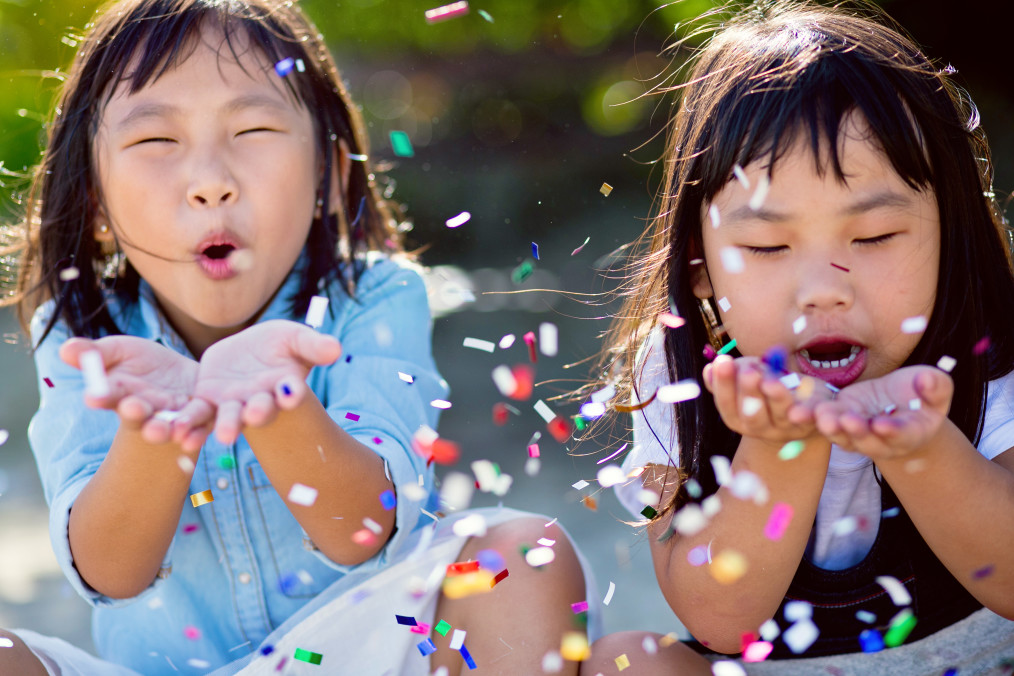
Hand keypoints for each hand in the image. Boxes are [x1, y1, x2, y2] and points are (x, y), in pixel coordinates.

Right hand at [59, 336, 211, 448]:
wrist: (181, 375)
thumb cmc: (140, 363)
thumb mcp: (118, 351)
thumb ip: (94, 353)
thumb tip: (66, 349)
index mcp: (121, 395)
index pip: (109, 396)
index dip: (102, 396)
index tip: (94, 396)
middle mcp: (146, 410)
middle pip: (138, 415)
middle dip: (135, 413)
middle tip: (132, 408)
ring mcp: (173, 416)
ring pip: (167, 426)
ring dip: (162, 429)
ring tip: (159, 431)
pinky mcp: (201, 417)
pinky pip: (199, 426)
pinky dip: (195, 434)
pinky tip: (191, 439)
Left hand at [178, 320, 341, 444]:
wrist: (249, 355)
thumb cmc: (280, 346)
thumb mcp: (296, 339)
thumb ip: (313, 346)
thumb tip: (336, 348)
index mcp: (283, 386)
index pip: (290, 391)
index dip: (292, 393)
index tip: (292, 393)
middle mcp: (260, 400)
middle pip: (260, 409)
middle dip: (257, 412)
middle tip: (254, 416)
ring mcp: (233, 404)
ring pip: (229, 417)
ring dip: (225, 426)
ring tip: (221, 436)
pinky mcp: (207, 402)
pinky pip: (198, 416)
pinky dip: (190, 426)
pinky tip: (180, 435)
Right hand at [703, 354, 829, 444]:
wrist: (797, 414)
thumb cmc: (764, 393)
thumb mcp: (743, 385)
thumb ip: (726, 379)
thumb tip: (710, 369)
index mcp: (739, 419)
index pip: (726, 405)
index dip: (723, 385)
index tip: (720, 362)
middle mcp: (761, 428)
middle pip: (752, 417)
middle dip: (748, 392)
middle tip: (747, 371)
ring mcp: (786, 428)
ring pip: (781, 415)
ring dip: (775, 397)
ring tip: (770, 379)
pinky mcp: (811, 424)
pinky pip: (809, 418)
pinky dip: (804, 413)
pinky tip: (800, 407)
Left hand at [814, 366, 952, 459]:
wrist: (900, 403)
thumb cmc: (921, 395)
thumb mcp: (935, 387)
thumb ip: (936, 387)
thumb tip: (927, 381)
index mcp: (911, 433)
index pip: (902, 435)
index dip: (893, 431)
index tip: (882, 425)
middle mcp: (882, 441)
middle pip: (868, 440)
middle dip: (857, 431)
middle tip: (846, 422)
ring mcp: (858, 434)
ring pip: (843, 435)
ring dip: (832, 428)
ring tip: (821, 418)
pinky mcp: (840, 421)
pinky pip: (826, 422)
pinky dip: (813, 418)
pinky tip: (799, 412)